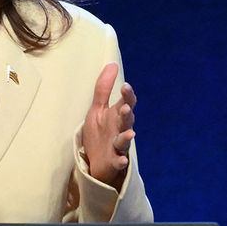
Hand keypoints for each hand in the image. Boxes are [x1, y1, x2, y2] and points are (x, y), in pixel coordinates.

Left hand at [81, 62, 135, 192]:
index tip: (125, 86)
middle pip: (127, 120)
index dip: (127, 95)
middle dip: (128, 114)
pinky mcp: (114, 161)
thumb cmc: (100, 132)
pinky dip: (121, 161)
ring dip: (127, 137)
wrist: (96, 160)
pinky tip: (122, 160)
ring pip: (125, 140)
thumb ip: (104, 88)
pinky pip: (119, 161)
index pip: (126, 102)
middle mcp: (121, 129)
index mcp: (117, 115)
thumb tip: (113, 64)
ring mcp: (118, 145)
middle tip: (126, 108)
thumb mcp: (98, 108)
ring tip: (130, 134)